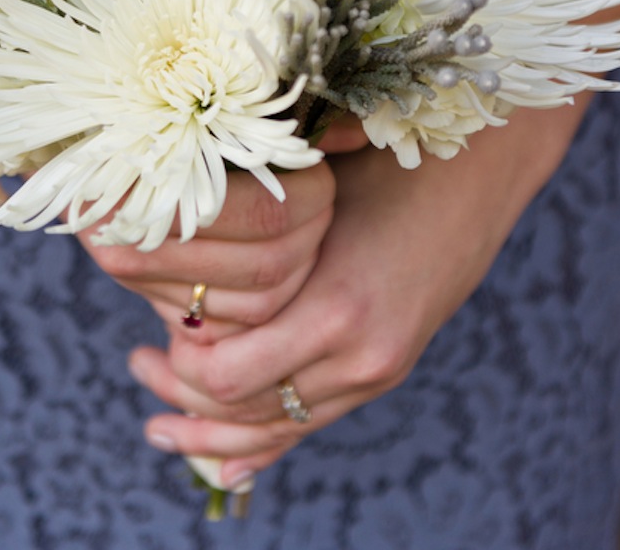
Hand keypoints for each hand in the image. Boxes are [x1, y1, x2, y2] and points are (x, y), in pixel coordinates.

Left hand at [127, 104, 583, 484]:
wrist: (483, 170)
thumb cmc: (390, 158)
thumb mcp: (318, 186)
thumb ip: (256, 225)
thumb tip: (167, 226)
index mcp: (335, 302)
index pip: (226, 373)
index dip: (175, 357)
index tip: (150, 323)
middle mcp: (358, 351)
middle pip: (243, 410)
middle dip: (181, 393)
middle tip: (137, 361)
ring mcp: (375, 369)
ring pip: (275, 429)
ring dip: (211, 428)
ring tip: (157, 415)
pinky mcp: (384, 371)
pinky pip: (310, 427)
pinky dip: (260, 446)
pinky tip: (216, 462)